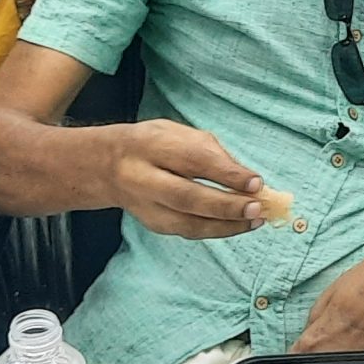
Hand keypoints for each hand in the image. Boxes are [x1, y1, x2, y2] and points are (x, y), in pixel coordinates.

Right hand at [103, 119, 268, 239]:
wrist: (106, 166)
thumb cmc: (153, 145)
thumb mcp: (178, 132)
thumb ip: (210, 151)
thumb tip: (245, 178)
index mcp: (150, 145)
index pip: (192, 160)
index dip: (226, 173)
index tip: (255, 182)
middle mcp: (143, 177)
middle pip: (187, 197)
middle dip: (226, 205)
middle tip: (257, 207)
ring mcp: (145, 206)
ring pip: (187, 223)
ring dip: (226, 225)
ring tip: (255, 220)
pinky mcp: (152, 224)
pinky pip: (187, 231)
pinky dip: (216, 230)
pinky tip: (238, 225)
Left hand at [291, 252, 363, 353]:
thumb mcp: (327, 297)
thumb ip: (313, 323)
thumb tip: (307, 338)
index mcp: (317, 340)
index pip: (296, 359)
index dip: (298, 354)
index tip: (305, 347)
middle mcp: (337, 357)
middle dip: (319, 355)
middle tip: (331, 336)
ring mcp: (360, 363)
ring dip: (340, 357)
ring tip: (352, 334)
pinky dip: (362, 355)